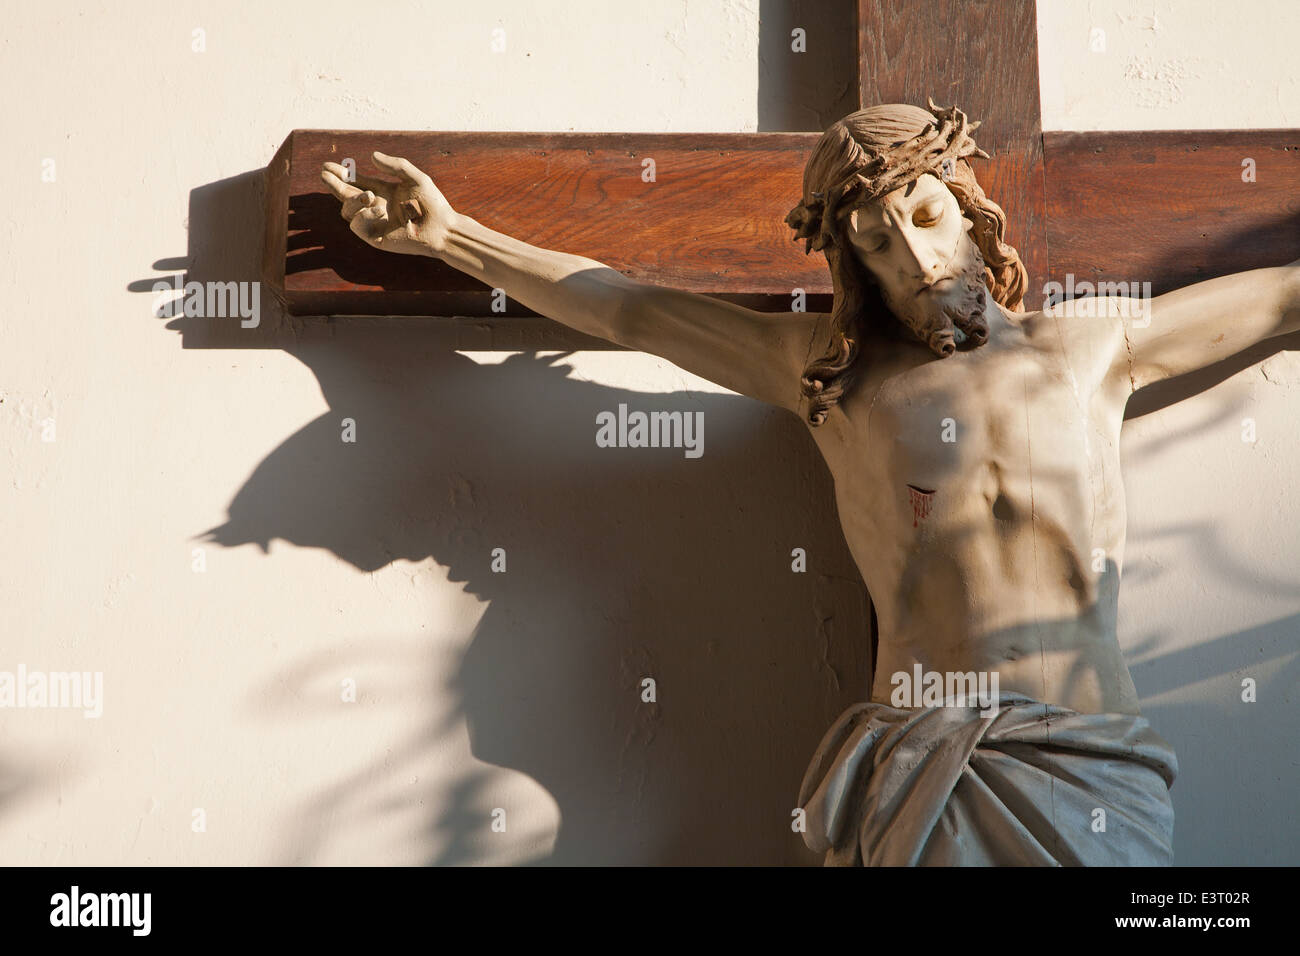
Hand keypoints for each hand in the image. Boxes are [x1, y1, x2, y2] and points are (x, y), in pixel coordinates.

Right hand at [320, 152, 454, 255]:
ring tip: (370, 195)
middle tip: (324, 174)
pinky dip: (364, 215)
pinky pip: (356, 224)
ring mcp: (373, 222)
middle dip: (334, 184)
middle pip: (346, 195)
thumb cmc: (432, 203)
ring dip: (354, 199)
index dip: (342, 173)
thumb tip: (371, 156)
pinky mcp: (374, 237)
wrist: (441, 228)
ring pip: (347, 210)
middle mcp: (375, 206)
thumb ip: (395, 166)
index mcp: (383, 191)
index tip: (327, 166)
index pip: (356, 181)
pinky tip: (378, 209)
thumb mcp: (415, 178)